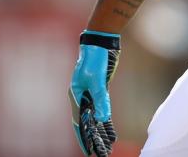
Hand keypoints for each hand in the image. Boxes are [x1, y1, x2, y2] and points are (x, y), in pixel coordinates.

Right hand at [69, 31, 120, 155]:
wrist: (101, 42)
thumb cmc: (95, 59)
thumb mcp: (98, 79)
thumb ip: (100, 98)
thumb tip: (102, 118)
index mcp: (76, 96)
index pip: (80, 123)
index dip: (84, 138)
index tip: (89, 152)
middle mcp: (81, 97)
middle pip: (87, 123)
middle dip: (93, 139)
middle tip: (102, 154)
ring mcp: (91, 94)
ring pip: (95, 118)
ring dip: (101, 133)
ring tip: (108, 147)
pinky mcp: (101, 90)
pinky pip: (102, 110)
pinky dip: (106, 122)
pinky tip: (111, 132)